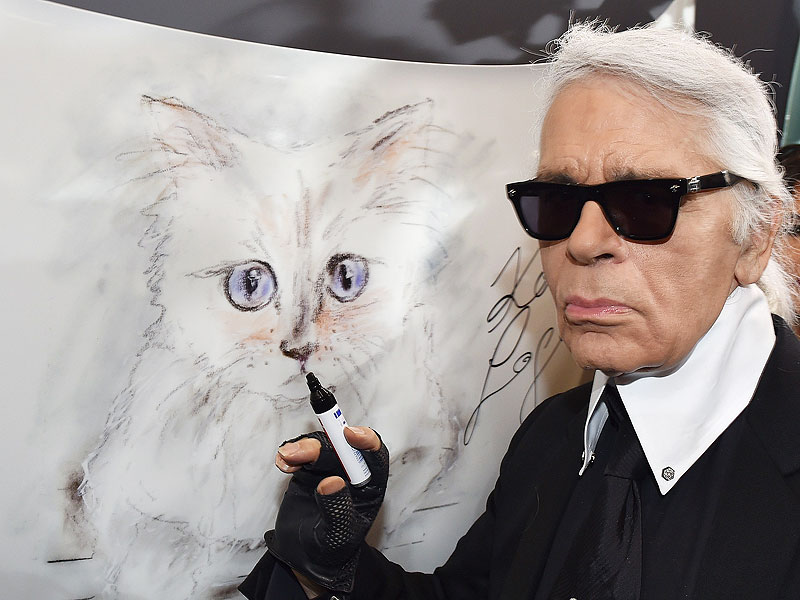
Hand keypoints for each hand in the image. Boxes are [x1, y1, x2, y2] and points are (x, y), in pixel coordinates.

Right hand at [267, 427, 388, 593]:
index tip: (349, 434)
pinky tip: (283, 463)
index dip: (366, 441)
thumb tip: (332, 482)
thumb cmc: (332, 548)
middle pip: (342, 447)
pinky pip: (300, 454)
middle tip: (299, 452)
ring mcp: (329, 468)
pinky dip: (290, 455)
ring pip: (320, 446)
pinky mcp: (308, 470)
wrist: (307, 557)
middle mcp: (352, 473)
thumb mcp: (338, 535)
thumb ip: (337, 510)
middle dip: (321, 445)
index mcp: (371, 486)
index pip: (375, 456)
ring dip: (303, 448)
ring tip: (286, 458)